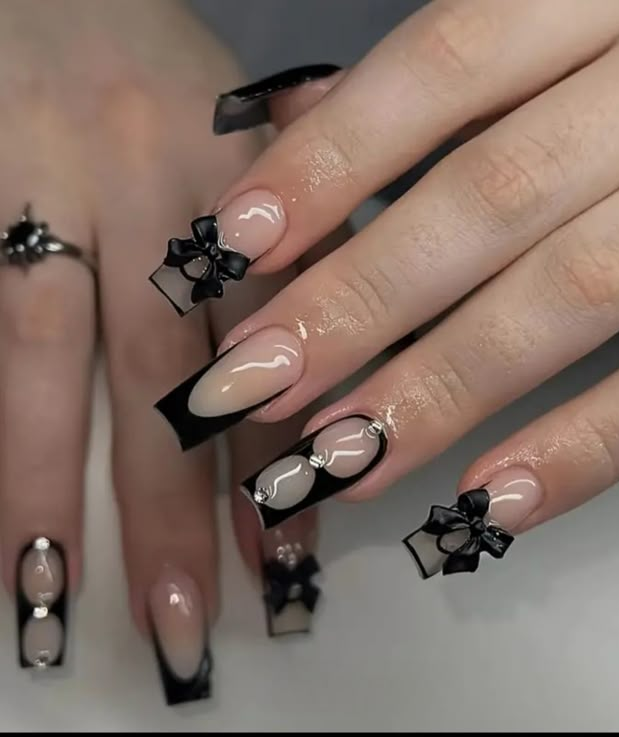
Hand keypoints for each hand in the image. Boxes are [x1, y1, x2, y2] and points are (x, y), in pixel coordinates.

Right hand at [0, 0, 327, 696]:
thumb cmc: (162, 74)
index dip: (281, 454)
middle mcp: (147, 190)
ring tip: (50, 598)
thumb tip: (353, 319)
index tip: (288, 556)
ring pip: (42, 360)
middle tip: (184, 618)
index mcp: (246, 179)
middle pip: (163, 372)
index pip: (277, 344)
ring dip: (49, 485)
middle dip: (170, 506)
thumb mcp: (256, 129)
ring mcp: (42, 192)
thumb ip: (312, 228)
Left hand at [160, 0, 618, 576]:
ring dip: (443, 388)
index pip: (444, 65)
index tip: (238, 245)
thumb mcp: (571, 27)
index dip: (334, 159)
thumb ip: (447, 83)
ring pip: (577, 294)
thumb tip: (300, 126)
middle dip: (361, 302)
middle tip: (259, 383)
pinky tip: (486, 501)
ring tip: (341, 458)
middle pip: (494, 197)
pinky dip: (586, 446)